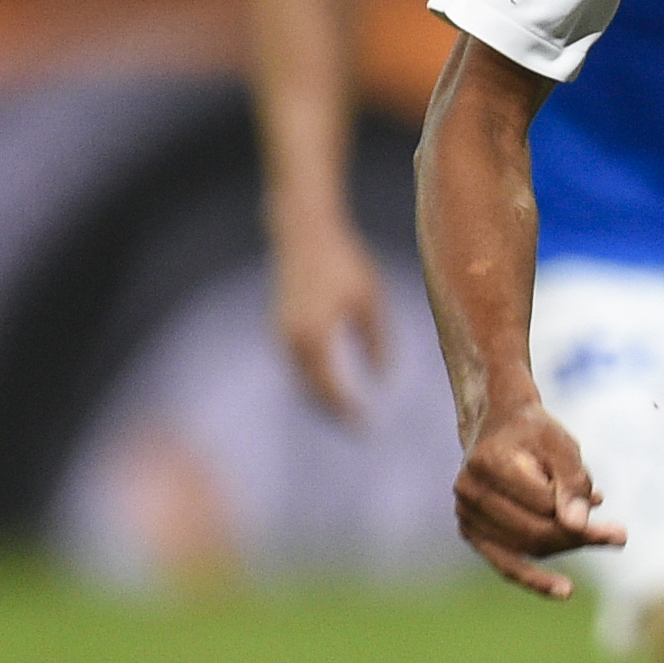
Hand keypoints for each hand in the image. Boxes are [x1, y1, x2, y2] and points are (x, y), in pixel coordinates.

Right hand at [271, 213, 386, 420]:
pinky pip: (295, 365)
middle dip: (332, 412)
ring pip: (299, 380)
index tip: (366, 426)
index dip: (346, 411)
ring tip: (347, 413)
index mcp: (314, 337)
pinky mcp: (279, 325)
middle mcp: (290, 340)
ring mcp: (280, 333)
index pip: (329, 389)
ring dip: (320, 399)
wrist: (305, 232)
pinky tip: (332, 385)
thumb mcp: (371, 302)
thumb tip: (384, 380)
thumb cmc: (345, 263)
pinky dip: (312, 380)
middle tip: (358, 429)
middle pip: (310, 391)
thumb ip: (379, 342)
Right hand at [451, 393, 624, 598]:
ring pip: (528, 548)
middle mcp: (469, 492)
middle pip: (534, 532)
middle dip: (579, 537)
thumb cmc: (536, 434)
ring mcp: (466, 515)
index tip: (610, 512)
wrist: (499, 427)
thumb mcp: (562, 445)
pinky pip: (505, 563)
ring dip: (567, 545)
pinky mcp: (472, 532)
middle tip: (619, 535)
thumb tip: (578, 526)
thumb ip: (573, 483)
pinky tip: (563, 590)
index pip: (544, 504)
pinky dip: (535, 577)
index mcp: (489, 464)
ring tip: (603, 535)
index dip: (579, 513)